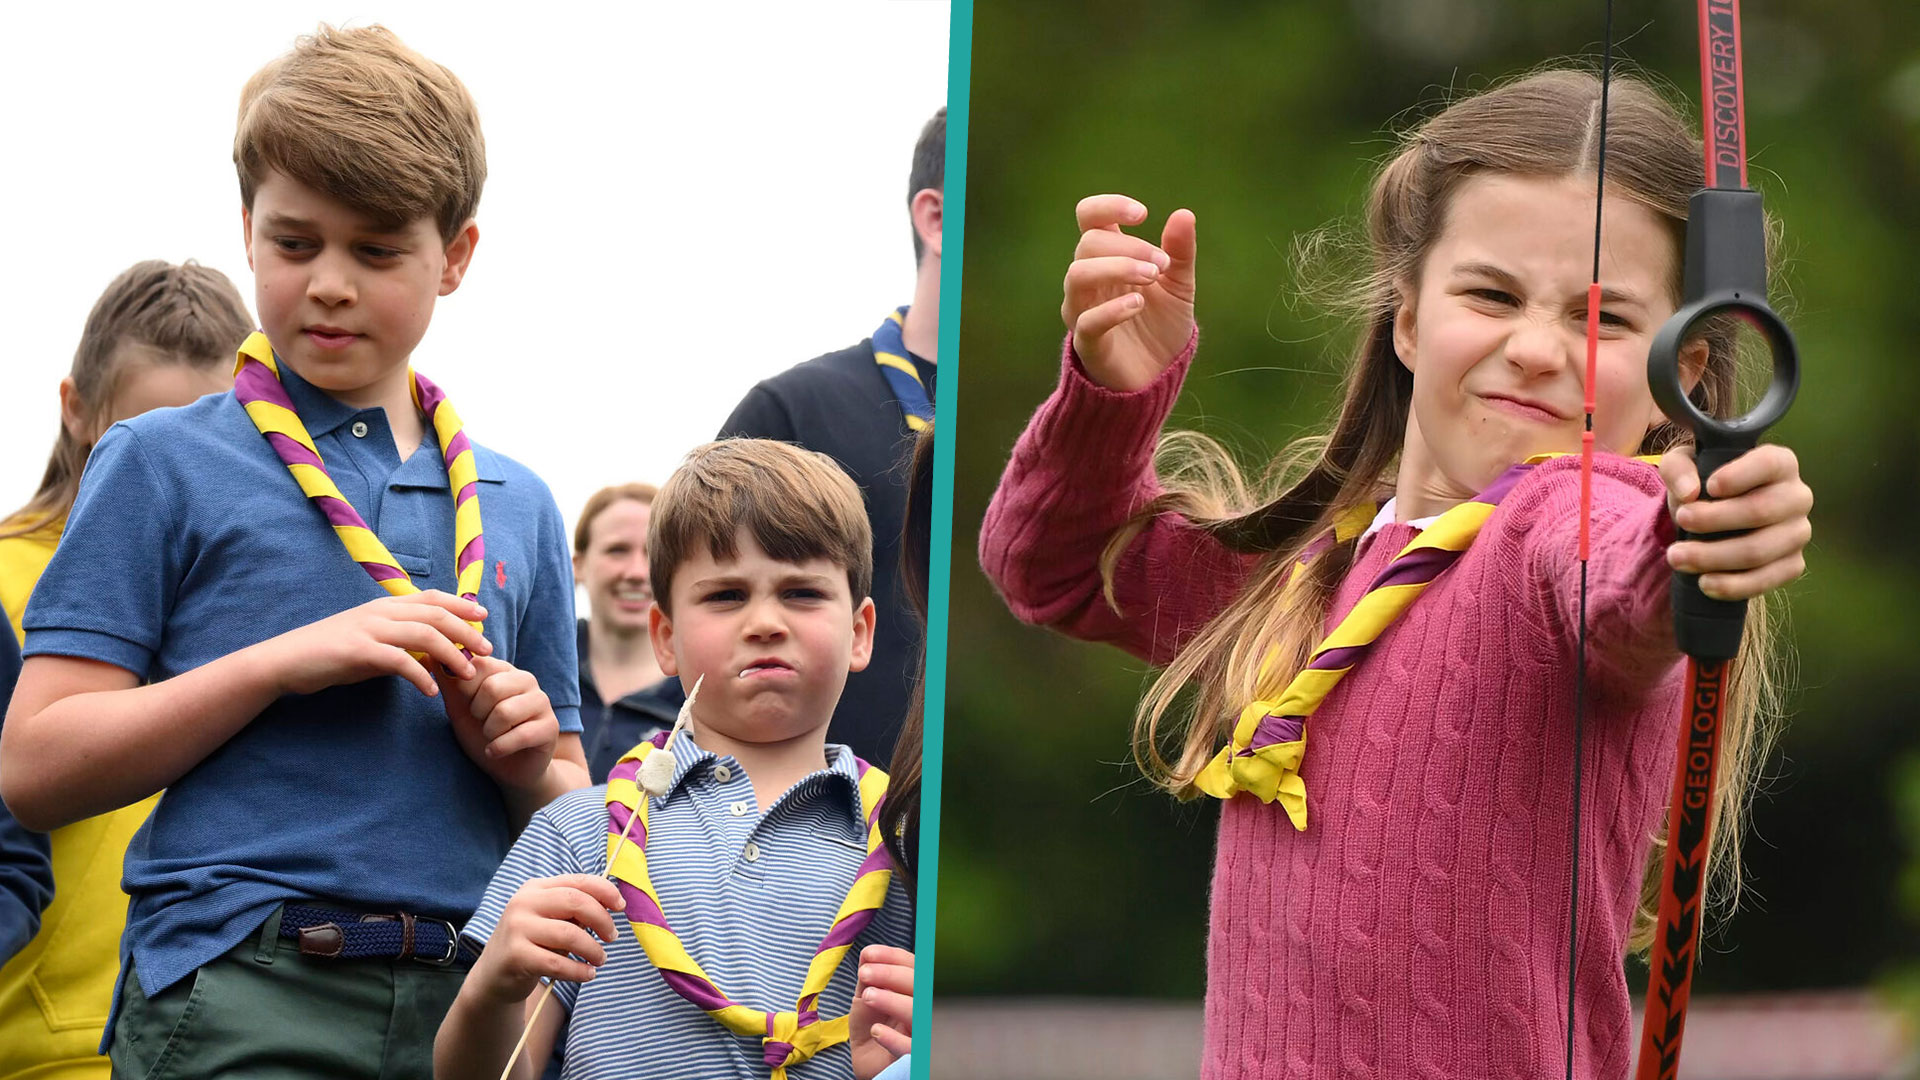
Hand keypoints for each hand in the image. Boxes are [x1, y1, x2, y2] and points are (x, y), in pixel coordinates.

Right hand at [258, 591, 491, 696]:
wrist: (286, 661)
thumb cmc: (331, 653)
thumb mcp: (371, 642)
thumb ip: (400, 643)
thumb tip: (433, 654)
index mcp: (385, 606)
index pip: (431, 598)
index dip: (460, 605)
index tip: (483, 617)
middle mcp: (380, 612)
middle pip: (435, 614)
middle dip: (466, 632)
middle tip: (488, 650)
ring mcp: (368, 629)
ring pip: (423, 634)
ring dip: (451, 654)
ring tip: (467, 674)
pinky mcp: (357, 651)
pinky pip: (398, 660)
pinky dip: (420, 675)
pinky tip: (432, 691)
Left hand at [440, 656, 559, 792]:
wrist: (507, 770)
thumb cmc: (482, 734)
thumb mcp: (459, 708)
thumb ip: (448, 682)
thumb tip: (431, 654)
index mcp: (503, 670)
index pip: (479, 665)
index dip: (465, 690)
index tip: (468, 705)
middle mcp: (526, 680)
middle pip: (492, 688)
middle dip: (478, 713)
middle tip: (482, 723)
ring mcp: (542, 702)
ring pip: (505, 712)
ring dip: (489, 732)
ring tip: (491, 737)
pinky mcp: (550, 727)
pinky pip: (520, 735)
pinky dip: (499, 748)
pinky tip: (495, 751)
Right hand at [467, 874, 625, 1003]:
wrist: (493, 977)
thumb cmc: (531, 944)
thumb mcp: (549, 920)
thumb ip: (574, 910)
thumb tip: (612, 904)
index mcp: (535, 888)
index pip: (578, 881)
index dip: (605, 891)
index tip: (621, 906)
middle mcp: (523, 903)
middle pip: (576, 902)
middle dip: (602, 920)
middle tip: (612, 937)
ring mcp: (516, 928)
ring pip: (570, 934)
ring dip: (593, 950)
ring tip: (600, 960)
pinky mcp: (515, 955)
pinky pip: (557, 962)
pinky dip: (579, 970)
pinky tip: (587, 974)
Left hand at [849, 944, 912, 1079]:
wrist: (870, 1063)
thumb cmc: (874, 1027)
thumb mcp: (867, 1000)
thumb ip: (869, 979)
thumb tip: (867, 954)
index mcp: (917, 991)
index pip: (915, 966)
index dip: (893, 957)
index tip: (868, 954)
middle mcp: (926, 1009)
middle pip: (921, 985)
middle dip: (891, 974)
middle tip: (864, 973)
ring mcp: (923, 1034)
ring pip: (918, 1013)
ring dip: (893, 1000)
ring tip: (868, 997)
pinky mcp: (915, 1059)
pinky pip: (912, 1049)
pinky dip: (895, 1039)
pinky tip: (877, 1031)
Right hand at [1063, 194, 1196, 391]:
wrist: (1158, 374)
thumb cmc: (1161, 324)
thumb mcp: (1179, 284)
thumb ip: (1180, 252)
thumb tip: (1184, 214)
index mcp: (1107, 258)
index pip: (1088, 217)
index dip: (1108, 206)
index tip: (1142, 214)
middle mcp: (1088, 280)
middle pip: (1087, 243)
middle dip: (1129, 247)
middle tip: (1162, 265)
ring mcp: (1082, 311)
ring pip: (1077, 275)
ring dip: (1117, 267)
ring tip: (1152, 276)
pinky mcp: (1087, 344)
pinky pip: (1087, 321)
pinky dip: (1112, 308)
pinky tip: (1139, 304)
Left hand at [1660, 443, 1812, 599]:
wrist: (1715, 519)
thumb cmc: (1704, 483)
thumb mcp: (1685, 465)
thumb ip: (1678, 468)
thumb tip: (1689, 493)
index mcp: (1780, 463)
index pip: (1768, 464)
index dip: (1738, 476)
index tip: (1709, 488)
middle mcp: (1798, 496)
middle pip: (1759, 511)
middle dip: (1713, 520)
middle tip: (1680, 522)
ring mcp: (1798, 533)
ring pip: (1758, 550)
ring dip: (1712, 557)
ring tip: (1676, 557)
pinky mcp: (1793, 564)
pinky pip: (1765, 580)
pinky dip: (1732, 585)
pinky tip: (1704, 583)